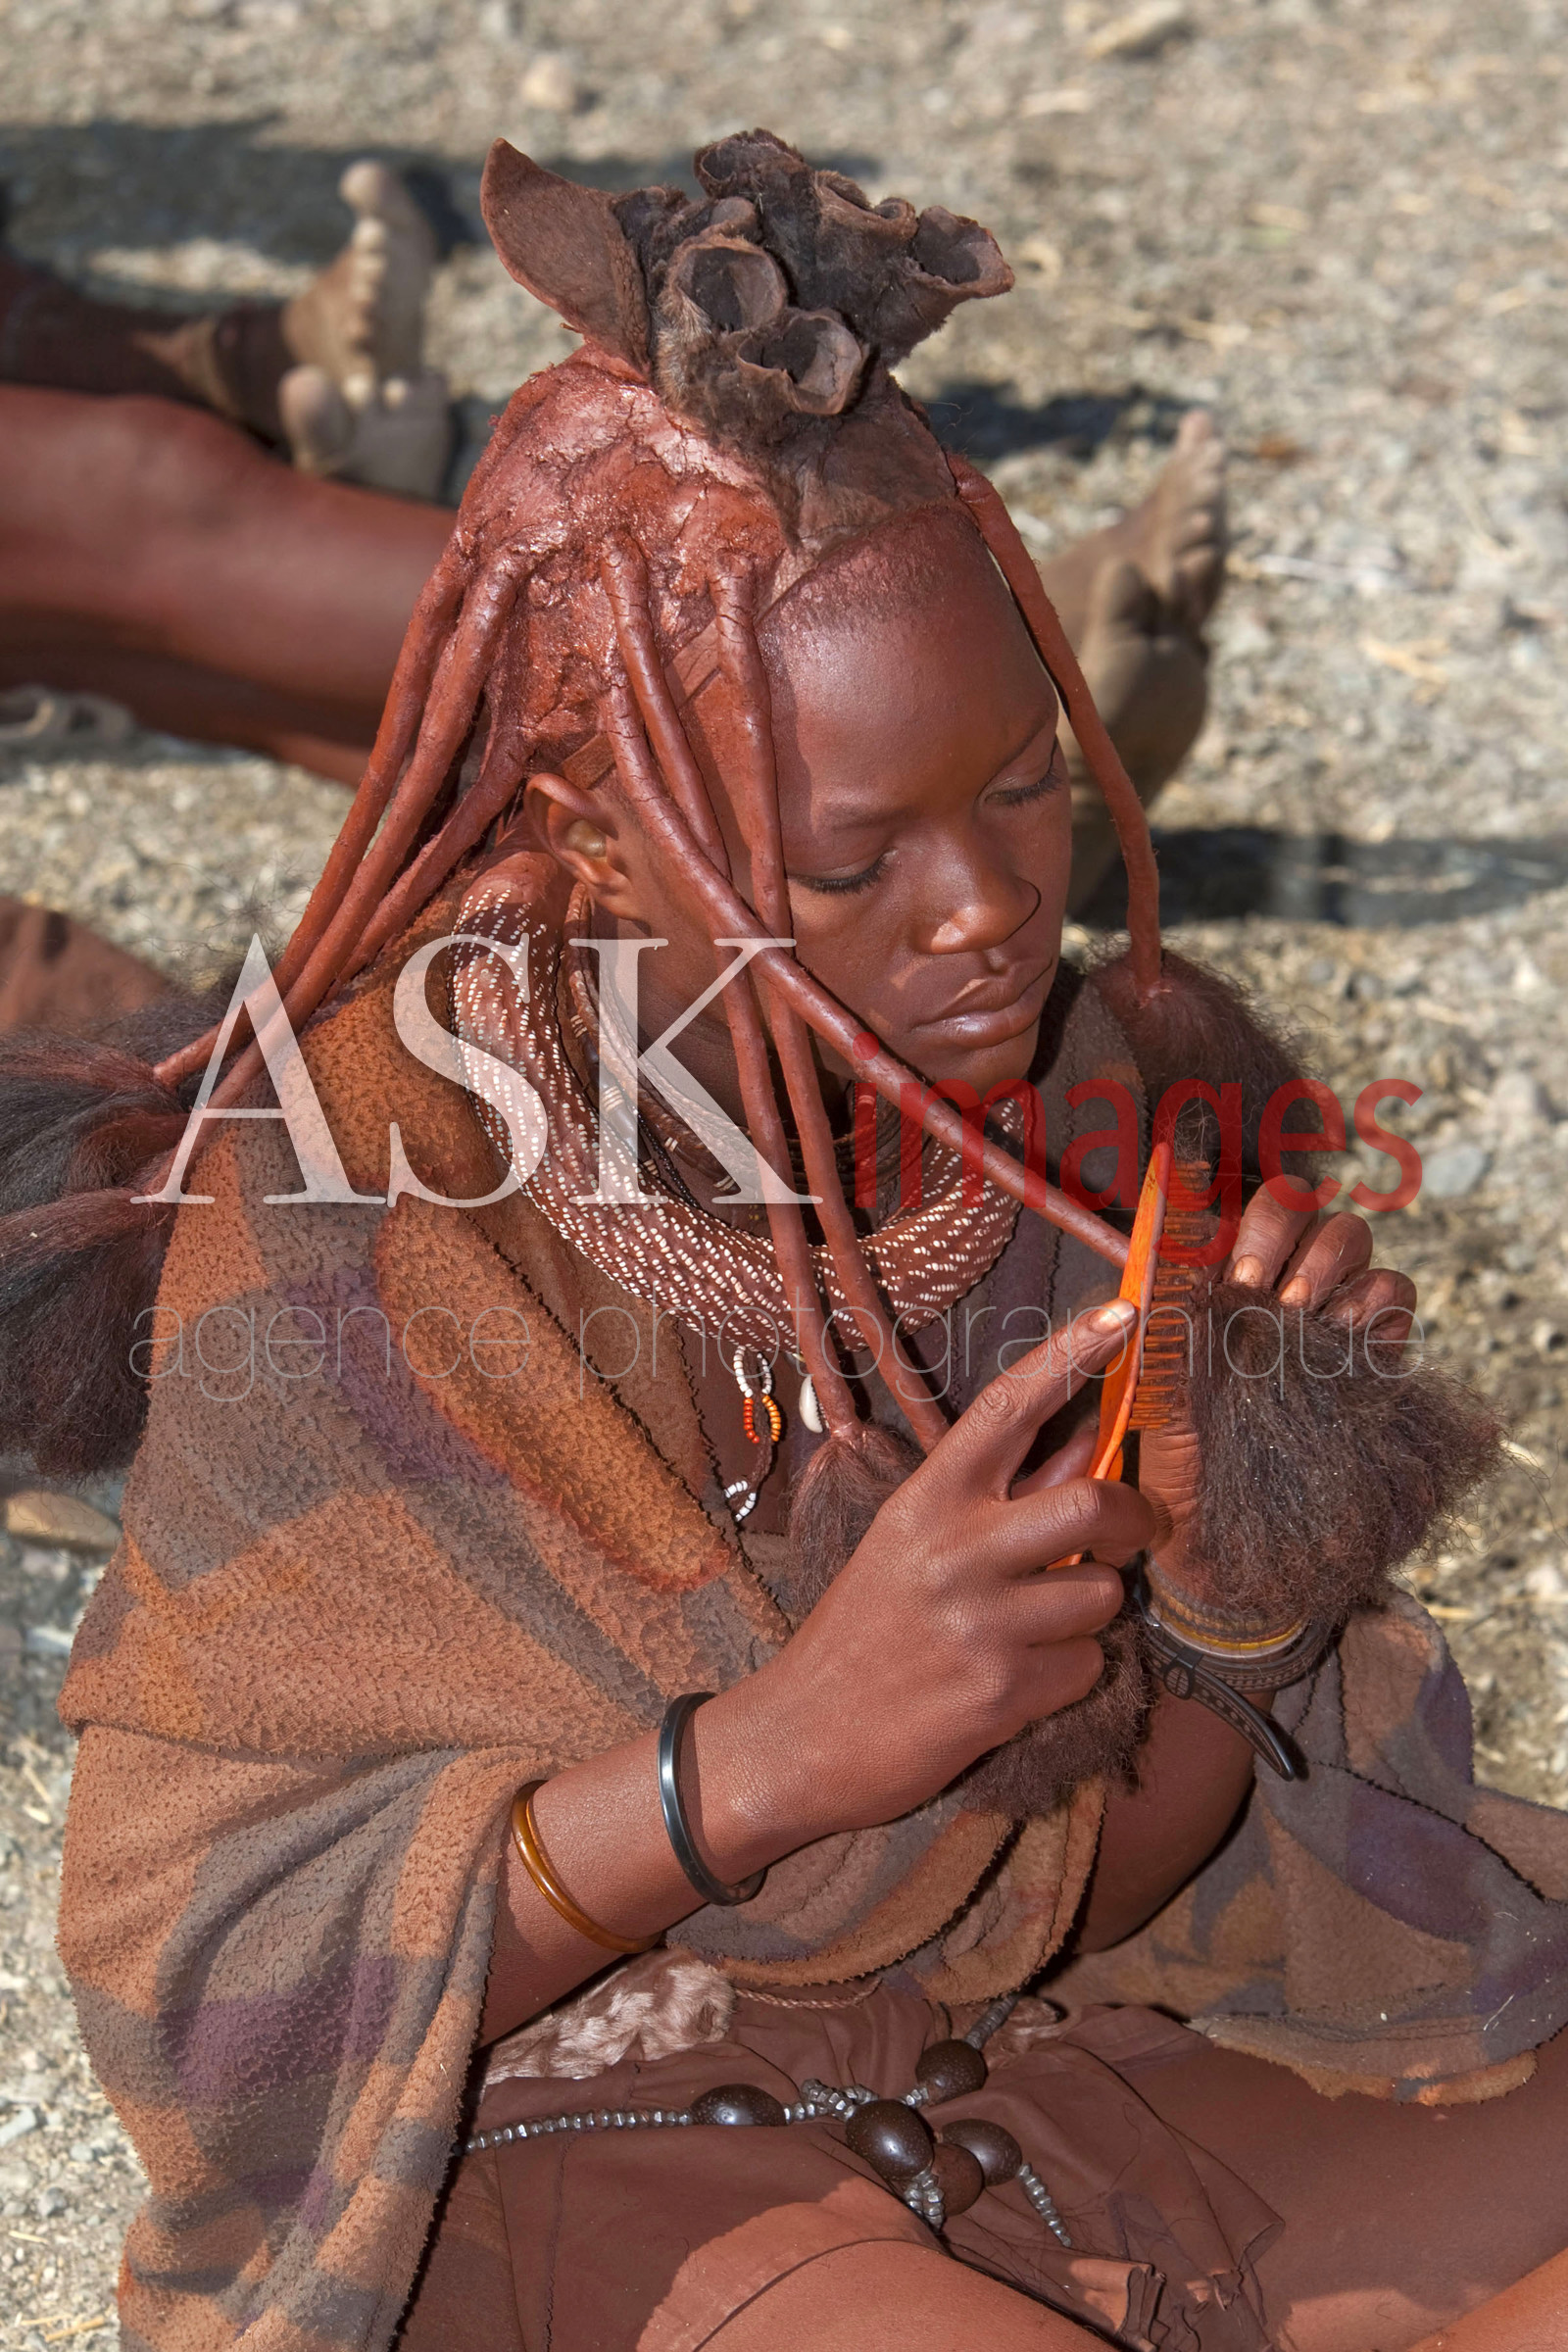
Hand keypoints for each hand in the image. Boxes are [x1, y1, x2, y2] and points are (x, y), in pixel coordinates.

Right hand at [732, 1300, 1154, 1842]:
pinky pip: (1087, 1666)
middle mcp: (951, 1550)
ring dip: (1089, 1613)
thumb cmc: (866, 1631)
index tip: (1124, 1313)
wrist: (802, 1736)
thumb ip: (1004, 1496)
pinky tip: (1016, 1680)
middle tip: (1134, 1529)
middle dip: (1134, 1517)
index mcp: (925, 1500)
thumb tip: (1090, 1442)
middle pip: (1090, 1501)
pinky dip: (1068, 1674)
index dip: (1071, 1354)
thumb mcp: (913, 1545)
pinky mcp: (999, 1693)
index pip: (1006, 1406)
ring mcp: (977, 1623)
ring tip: (1035, 1629)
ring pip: (1102, 1594)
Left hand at [1139, 1185, 1418, 1575]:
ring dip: (1327, 1264)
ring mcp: (1326, 1313)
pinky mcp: (1373, 1348)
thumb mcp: (1158, 1405)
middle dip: (1282, 1235)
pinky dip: (1373, 1302)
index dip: (1235, 1222)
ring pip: (1347, 1238)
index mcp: (1212, 1291)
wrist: (1237, 1548)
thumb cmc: (1182, 1478)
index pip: (1232, 1213)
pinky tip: (1346, 1337)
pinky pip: (1392, 1292)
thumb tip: (1159, 1279)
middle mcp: (1270, 1289)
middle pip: (1297, 1208)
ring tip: (1301, 1314)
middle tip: (1263, 1291)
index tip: (1234, 1267)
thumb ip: (1162, 1342)